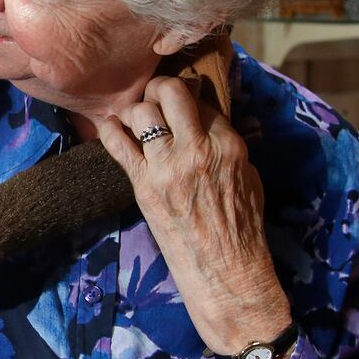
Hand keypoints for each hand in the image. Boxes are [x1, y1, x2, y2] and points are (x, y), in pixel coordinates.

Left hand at [97, 76, 292, 358]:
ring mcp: (167, 167)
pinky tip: (112, 128)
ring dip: (136, 110)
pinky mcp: (143, 185)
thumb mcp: (248, 176)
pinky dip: (110, 130)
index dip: (189, 96)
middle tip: (155, 96)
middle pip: (170, 93)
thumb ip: (229, 145)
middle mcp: (197, 149)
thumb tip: (209, 122)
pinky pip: (117, 144)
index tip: (181, 102)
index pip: (202, 100)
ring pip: (141, 113)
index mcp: (228, 145)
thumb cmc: (241, 226)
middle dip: (160, 88)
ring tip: (136, 118)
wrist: (225, 269)